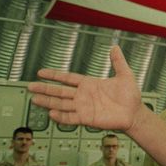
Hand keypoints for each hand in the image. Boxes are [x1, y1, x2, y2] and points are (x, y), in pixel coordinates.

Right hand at [27, 46, 143, 131]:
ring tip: (35, 99)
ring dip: (48, 102)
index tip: (40, 72)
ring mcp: (84, 107)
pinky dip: (61, 116)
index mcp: (89, 84)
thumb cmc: (130, 96)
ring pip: (62, 104)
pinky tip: (51, 113)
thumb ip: (118, 62)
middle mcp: (83, 96)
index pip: (68, 78)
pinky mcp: (87, 118)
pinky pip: (71, 118)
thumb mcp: (125, 75)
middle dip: (45, 88)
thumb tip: (115, 47)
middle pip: (60, 91)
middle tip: (30, 86)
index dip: (54, 75)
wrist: (135, 113)